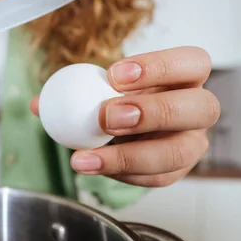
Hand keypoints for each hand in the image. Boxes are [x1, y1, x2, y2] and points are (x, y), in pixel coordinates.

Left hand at [30, 47, 219, 186]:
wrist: (126, 129)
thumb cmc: (117, 98)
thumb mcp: (98, 87)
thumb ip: (73, 91)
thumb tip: (40, 104)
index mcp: (186, 76)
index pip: (192, 62)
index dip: (158, 66)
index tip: (113, 74)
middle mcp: (199, 108)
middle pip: (200, 107)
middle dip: (152, 112)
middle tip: (106, 117)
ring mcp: (193, 142)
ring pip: (181, 152)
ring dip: (131, 154)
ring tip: (90, 157)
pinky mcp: (180, 171)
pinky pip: (159, 178)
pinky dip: (125, 174)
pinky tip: (98, 167)